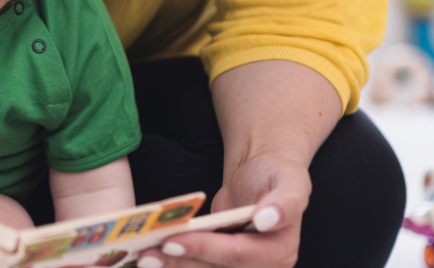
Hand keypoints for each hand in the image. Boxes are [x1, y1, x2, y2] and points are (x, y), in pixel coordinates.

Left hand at [136, 154, 310, 267]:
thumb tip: (266, 220)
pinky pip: (196, 264)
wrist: (260, 176)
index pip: (238, 254)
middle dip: (181, 261)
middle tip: (148, 254)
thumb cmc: (276, 174)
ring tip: (143, 257)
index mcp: (279, 251)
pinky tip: (150, 255)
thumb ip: (285, 201)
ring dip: (172, 266)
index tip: (173, 241)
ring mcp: (237, 266)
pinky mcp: (218, 262)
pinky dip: (173, 261)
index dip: (205, 249)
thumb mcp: (290, 179)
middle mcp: (259, 266)